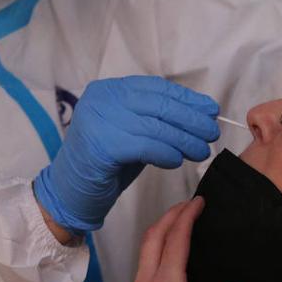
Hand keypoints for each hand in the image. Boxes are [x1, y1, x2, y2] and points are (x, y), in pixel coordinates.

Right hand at [35, 77, 219, 231]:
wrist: (69, 193)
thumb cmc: (105, 163)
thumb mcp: (130, 132)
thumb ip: (155, 119)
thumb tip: (199, 114)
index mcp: (108, 90)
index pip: (156, 88)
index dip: (187, 98)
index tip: (210, 109)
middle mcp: (101, 99)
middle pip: (159, 104)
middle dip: (190, 119)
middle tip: (211, 132)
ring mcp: (99, 120)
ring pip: (156, 126)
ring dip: (184, 139)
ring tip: (201, 150)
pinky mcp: (102, 145)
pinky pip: (146, 145)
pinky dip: (166, 153)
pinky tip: (177, 160)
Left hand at [119, 198, 245, 281]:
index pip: (176, 238)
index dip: (187, 216)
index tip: (199, 201)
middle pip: (154, 235)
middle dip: (170, 215)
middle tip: (187, 205)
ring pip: (145, 249)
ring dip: (160, 231)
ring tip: (177, 226)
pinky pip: (143, 265)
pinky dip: (155, 249)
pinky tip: (167, 261)